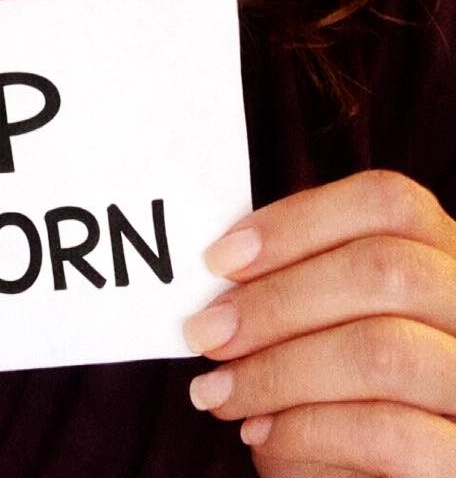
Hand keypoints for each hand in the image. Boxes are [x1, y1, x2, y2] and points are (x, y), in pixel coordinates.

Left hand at [183, 171, 455, 476]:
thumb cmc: (342, 400)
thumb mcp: (325, 326)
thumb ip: (296, 284)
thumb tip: (222, 270)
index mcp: (443, 258)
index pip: (388, 203)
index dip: (297, 221)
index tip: (219, 259)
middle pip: (384, 269)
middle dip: (276, 301)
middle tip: (207, 333)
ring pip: (383, 350)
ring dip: (279, 370)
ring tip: (220, 391)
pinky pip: (388, 433)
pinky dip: (307, 430)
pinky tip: (263, 435)